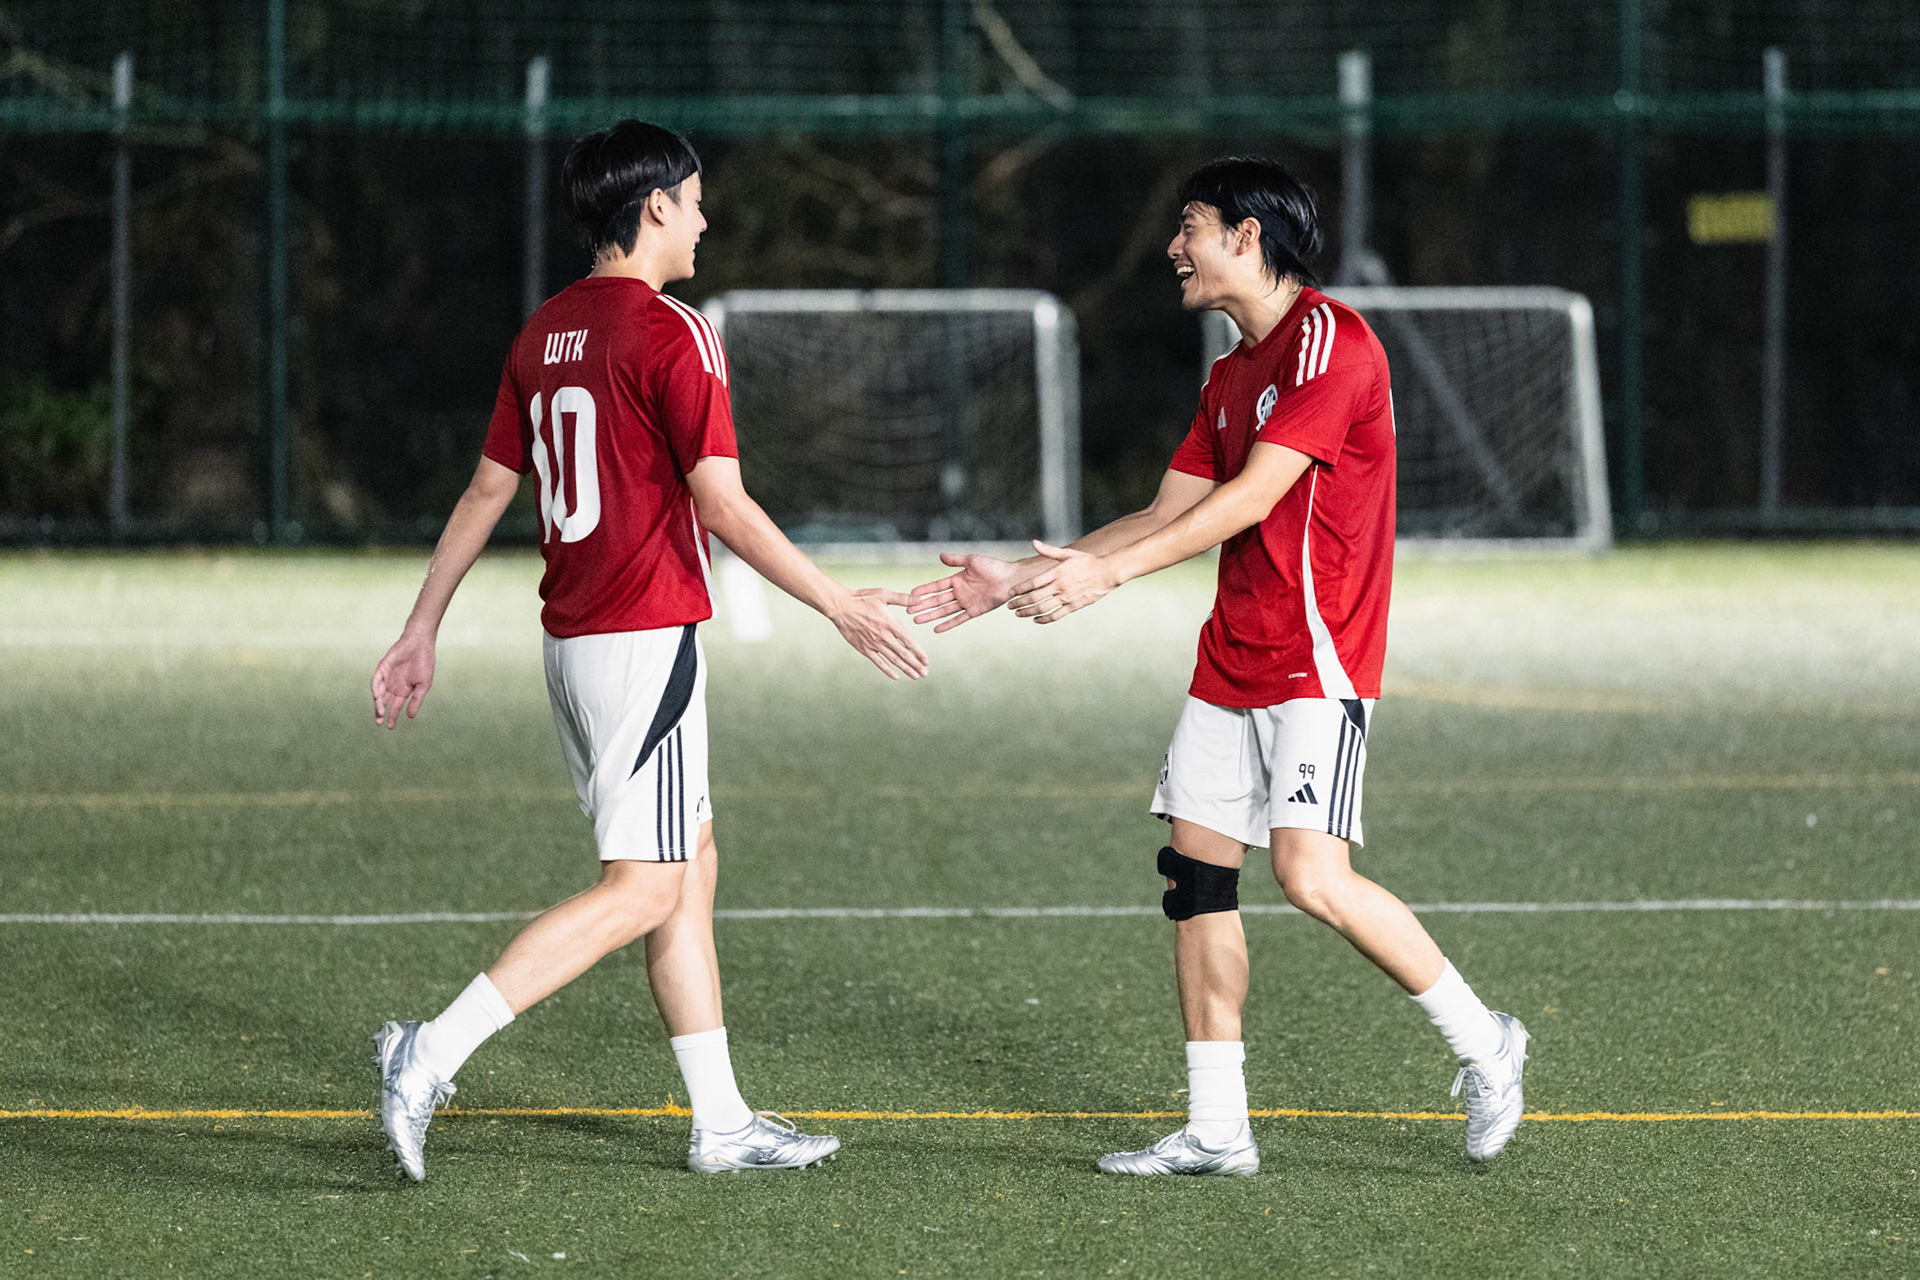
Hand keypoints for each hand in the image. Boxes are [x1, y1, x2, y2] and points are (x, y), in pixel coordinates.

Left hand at [372, 629, 435, 728]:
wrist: (420, 644)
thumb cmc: (425, 663)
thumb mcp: (423, 685)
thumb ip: (416, 700)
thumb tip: (410, 717)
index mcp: (404, 690)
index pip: (395, 707)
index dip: (392, 717)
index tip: (389, 727)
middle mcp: (393, 685)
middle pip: (384, 702)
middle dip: (381, 712)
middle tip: (379, 722)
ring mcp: (387, 677)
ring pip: (379, 694)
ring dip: (378, 703)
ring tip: (380, 712)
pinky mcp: (382, 668)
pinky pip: (376, 681)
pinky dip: (375, 689)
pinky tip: (377, 697)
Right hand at [831, 588, 930, 680]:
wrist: (841, 607)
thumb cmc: (862, 599)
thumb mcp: (884, 594)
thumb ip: (902, 598)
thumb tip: (919, 598)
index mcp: (890, 624)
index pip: (909, 641)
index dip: (919, 652)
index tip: (926, 661)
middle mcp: (884, 636)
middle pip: (903, 654)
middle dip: (915, 664)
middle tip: (925, 673)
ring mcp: (874, 644)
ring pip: (893, 660)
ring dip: (905, 669)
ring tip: (915, 676)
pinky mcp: (864, 649)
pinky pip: (878, 662)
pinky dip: (887, 670)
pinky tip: (895, 676)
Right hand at [907, 553, 1023, 632]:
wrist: (1010, 578)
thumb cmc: (993, 566)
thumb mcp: (972, 560)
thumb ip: (956, 560)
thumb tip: (940, 556)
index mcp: (957, 580)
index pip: (936, 586)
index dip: (924, 590)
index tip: (911, 594)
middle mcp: (960, 592)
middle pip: (937, 600)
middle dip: (923, 605)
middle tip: (909, 610)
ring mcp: (966, 603)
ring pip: (944, 610)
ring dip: (931, 615)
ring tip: (917, 620)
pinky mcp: (974, 611)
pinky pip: (959, 619)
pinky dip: (948, 624)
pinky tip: (936, 629)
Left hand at [1006, 541, 1119, 623]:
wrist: (1108, 573)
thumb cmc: (1087, 562)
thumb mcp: (1068, 554)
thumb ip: (1049, 551)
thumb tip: (1034, 542)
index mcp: (1057, 573)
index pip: (1033, 583)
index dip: (1020, 589)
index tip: (1010, 593)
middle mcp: (1060, 586)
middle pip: (1035, 597)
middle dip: (1020, 602)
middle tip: (1010, 606)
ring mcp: (1067, 597)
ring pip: (1043, 608)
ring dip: (1028, 612)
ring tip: (1019, 614)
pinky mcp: (1074, 606)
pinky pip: (1056, 615)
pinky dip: (1044, 619)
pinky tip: (1036, 620)